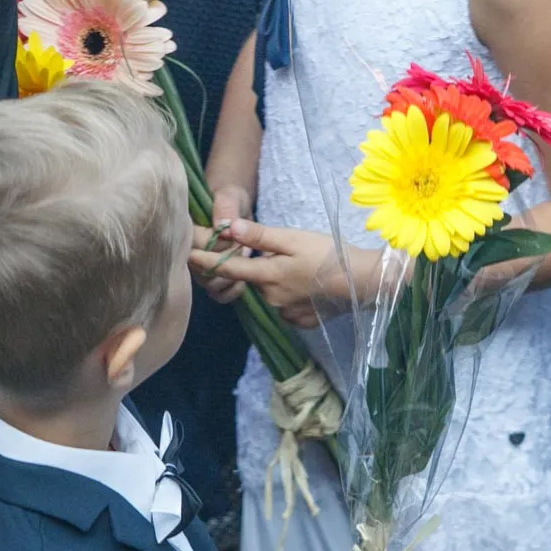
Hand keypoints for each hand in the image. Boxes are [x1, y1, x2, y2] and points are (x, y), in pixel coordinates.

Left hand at [188, 219, 346, 328]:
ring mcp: (285, 313)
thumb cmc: (330, 254)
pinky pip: (284, 307)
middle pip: (251, 282)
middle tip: (275, 255)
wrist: (363, 282)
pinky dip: (290, 296)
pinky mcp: (300, 321)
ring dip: (273, 283)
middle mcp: (271, 300)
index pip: (228, 268)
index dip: (206, 261)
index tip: (187, 255)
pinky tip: (307, 285)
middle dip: (253, 270)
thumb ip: (260, 235)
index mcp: (267, 276)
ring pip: (268, 295)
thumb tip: (227, 229)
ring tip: (298, 269)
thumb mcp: (294, 238)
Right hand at [193, 186, 253, 304]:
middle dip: (225, 260)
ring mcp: (200, 268)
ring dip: (230, 276)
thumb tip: (222, 226)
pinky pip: (218, 295)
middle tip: (240, 246)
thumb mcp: (229, 195)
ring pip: (209, 284)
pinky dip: (232, 291)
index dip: (216, 243)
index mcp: (187, 231)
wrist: (237, 209)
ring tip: (243, 259)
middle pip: (201, 269)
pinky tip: (243, 278)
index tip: (231, 232)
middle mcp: (189, 252)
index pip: (196, 245)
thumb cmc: (230, 200)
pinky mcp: (214, 280)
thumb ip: (225, 206)